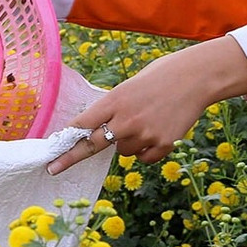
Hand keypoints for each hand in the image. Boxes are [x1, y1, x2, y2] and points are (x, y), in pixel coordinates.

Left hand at [47, 37, 246, 174]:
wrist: (196, 78)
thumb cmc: (160, 77)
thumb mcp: (129, 87)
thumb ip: (113, 108)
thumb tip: (97, 130)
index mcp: (115, 100)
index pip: (82, 124)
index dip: (65, 140)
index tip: (50, 153)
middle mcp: (126, 119)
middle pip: (92, 145)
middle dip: (71, 157)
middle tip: (54, 169)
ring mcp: (144, 133)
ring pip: (123, 152)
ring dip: (128, 143)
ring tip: (145, 121)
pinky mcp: (163, 144)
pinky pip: (144, 158)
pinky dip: (148, 150)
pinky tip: (159, 131)